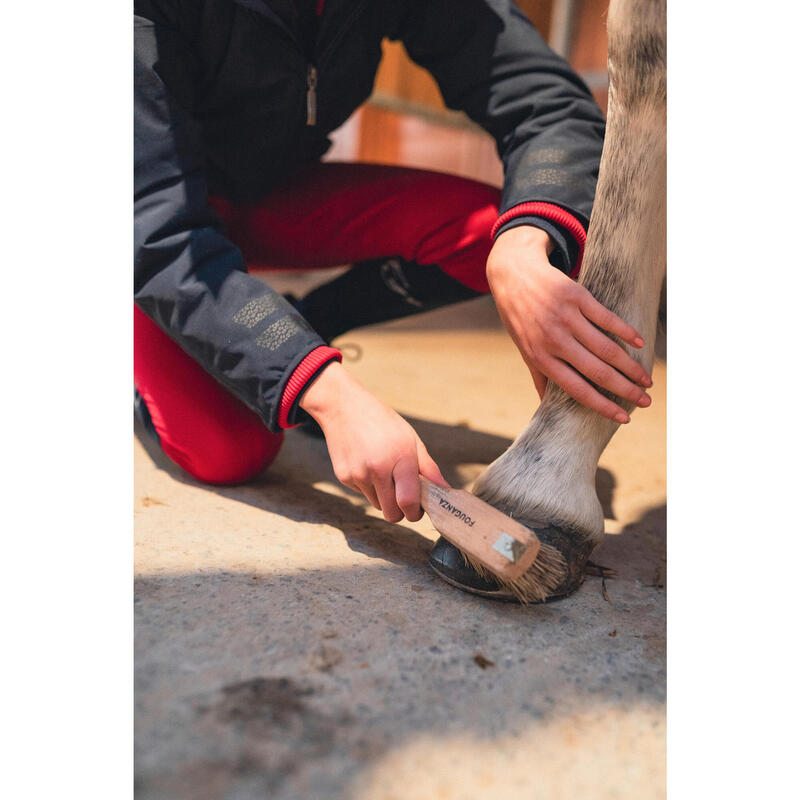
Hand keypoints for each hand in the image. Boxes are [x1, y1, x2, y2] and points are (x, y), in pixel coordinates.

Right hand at [299, 362, 448, 520]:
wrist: (343, 406)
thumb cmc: (382, 421)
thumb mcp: (410, 438)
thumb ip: (428, 468)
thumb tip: (446, 490)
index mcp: (400, 458)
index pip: (408, 502)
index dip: (415, 512)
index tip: (418, 509)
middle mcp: (377, 469)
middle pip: (392, 514)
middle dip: (400, 511)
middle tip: (404, 497)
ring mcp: (358, 474)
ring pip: (377, 505)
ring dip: (384, 497)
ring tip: (384, 472)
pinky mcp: (343, 477)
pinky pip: (362, 494)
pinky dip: (368, 486)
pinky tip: (367, 464)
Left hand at [487, 225, 652, 422]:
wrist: (512, 275)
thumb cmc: (519, 317)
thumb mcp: (523, 348)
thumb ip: (539, 377)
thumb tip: (546, 407)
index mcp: (540, 358)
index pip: (577, 390)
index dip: (603, 406)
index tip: (624, 418)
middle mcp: (554, 341)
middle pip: (598, 372)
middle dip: (625, 390)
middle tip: (646, 401)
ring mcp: (566, 318)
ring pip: (607, 348)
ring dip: (631, 367)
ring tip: (646, 379)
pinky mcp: (577, 297)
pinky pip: (607, 318)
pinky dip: (626, 331)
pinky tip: (640, 343)